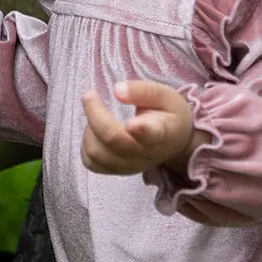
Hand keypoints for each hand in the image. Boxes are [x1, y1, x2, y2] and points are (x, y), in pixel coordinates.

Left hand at [81, 80, 205, 175]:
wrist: (174, 143)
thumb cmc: (169, 115)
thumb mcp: (166, 96)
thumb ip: (144, 91)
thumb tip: (117, 90)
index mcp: (161, 133)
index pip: (151, 134)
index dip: (141, 130)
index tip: (132, 123)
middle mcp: (145, 154)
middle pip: (113, 139)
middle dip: (95, 115)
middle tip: (89, 95)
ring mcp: (129, 166)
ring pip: (97, 153)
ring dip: (89, 129)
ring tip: (97, 114)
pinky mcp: (115, 171)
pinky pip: (91, 162)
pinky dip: (86, 144)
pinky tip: (95, 131)